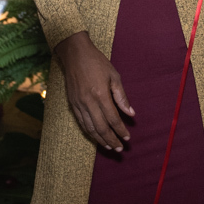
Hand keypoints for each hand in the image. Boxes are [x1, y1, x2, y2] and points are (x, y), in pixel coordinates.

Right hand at [55, 31, 134, 150]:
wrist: (74, 53)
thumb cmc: (96, 62)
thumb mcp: (114, 76)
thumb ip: (121, 96)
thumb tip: (131, 113)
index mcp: (100, 94)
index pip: (113, 119)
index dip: (121, 130)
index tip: (127, 138)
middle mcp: (88, 102)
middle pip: (101, 127)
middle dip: (111, 140)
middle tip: (119, 149)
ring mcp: (78, 103)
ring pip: (89, 127)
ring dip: (100, 139)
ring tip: (109, 147)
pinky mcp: (72, 103)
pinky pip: (81, 122)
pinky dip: (89, 132)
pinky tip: (95, 136)